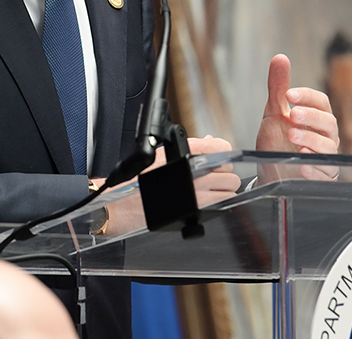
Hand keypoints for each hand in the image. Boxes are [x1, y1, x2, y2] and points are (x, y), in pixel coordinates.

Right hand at [93, 135, 240, 233]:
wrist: (122, 207)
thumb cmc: (138, 182)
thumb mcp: (160, 154)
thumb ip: (189, 147)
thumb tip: (210, 141)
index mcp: (184, 153)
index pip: (222, 148)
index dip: (221, 155)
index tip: (215, 161)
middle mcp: (193, 172)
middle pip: (230, 172)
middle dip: (222, 176)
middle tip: (209, 179)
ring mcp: (197, 193)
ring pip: (229, 190)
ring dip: (221, 191)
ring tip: (205, 192)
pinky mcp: (197, 211)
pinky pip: (221, 206)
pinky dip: (216, 205)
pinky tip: (201, 203)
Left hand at [255, 54, 338, 180]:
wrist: (269, 170)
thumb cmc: (277, 140)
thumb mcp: (274, 112)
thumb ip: (278, 86)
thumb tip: (280, 57)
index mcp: (316, 117)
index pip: (321, 102)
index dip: (307, 96)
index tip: (289, 93)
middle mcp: (325, 136)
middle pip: (329, 122)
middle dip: (311, 117)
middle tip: (292, 115)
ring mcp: (324, 157)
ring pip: (328, 147)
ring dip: (311, 140)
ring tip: (292, 136)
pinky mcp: (320, 176)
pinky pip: (324, 173)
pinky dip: (313, 168)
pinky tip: (301, 164)